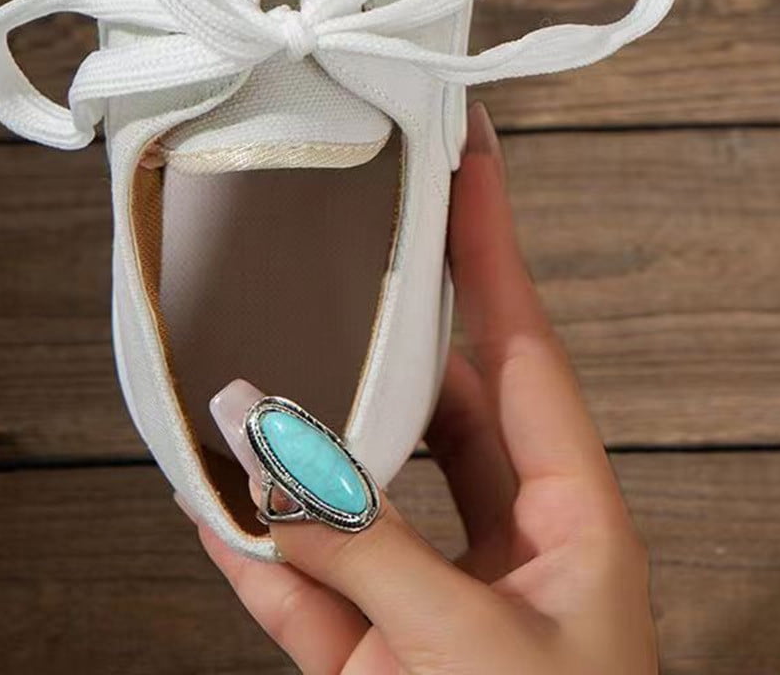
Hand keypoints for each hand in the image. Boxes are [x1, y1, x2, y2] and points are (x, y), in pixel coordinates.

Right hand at [190, 103, 657, 674]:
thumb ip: (364, 553)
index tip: (463, 156)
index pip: (520, 348)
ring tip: (233, 383)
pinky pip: (296, 582)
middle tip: (318, 250)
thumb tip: (266, 469)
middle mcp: (502, 549)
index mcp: (572, 524)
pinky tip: (207, 502)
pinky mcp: (370, 663)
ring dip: (286, 449)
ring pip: (347, 490)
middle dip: (362, 333)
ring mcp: (429, 604)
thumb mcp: (478, 657)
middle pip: (421, 402)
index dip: (487, 246)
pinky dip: (248, 548)